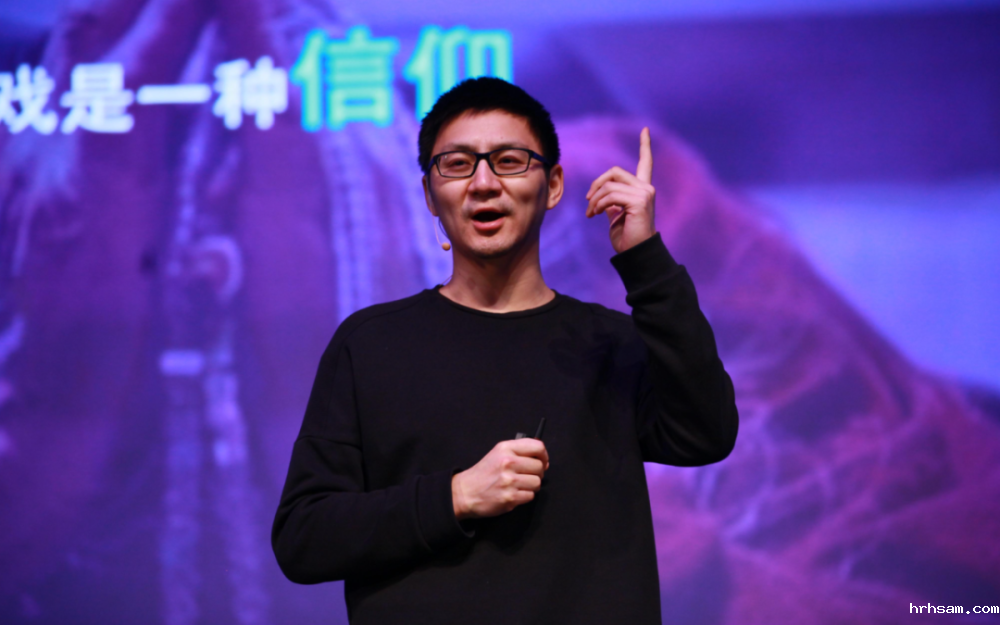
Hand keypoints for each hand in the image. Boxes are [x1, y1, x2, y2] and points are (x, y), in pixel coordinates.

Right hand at [452, 438, 549, 519]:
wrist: (465, 492)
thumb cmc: (484, 473)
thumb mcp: (498, 453)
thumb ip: (519, 450)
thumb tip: (542, 457)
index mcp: (506, 448)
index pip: (537, 447)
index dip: (544, 455)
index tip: (543, 461)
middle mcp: (508, 462)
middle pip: (539, 466)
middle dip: (537, 473)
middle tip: (526, 476)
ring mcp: (509, 481)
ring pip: (537, 482)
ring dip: (531, 486)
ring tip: (519, 486)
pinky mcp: (510, 498)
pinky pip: (530, 496)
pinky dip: (525, 497)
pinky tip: (514, 494)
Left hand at [585, 127, 655, 252]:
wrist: (635, 254)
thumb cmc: (626, 237)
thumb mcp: (616, 215)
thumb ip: (612, 200)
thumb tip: (600, 195)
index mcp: (642, 189)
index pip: (645, 163)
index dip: (645, 146)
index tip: (644, 130)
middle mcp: (646, 188)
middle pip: (614, 171)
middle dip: (596, 184)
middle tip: (588, 202)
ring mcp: (644, 194)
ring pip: (609, 185)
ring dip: (595, 200)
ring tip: (591, 214)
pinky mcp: (639, 201)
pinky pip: (610, 196)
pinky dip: (598, 205)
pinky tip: (595, 215)